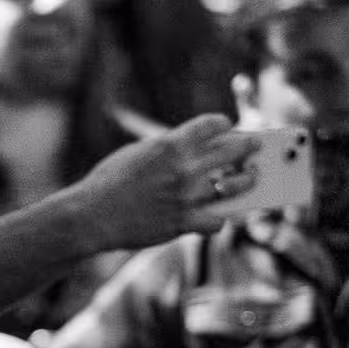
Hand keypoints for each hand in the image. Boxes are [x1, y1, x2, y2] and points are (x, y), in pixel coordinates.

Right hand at [73, 113, 272, 251]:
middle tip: (255, 146)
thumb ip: (167, 150)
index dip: (223, 124)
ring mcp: (186, 197)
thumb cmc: (109, 182)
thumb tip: (192, 150)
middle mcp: (183, 168)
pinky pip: (217, 220)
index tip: (228, 126)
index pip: (210, 125)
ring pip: (233, 187)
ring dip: (246, 182)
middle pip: (231, 151)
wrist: (93, 216)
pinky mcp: (183, 223)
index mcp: (169, 145)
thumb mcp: (137, 154)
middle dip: (248, 146)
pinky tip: (219, 214)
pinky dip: (220, 217)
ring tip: (251, 179)